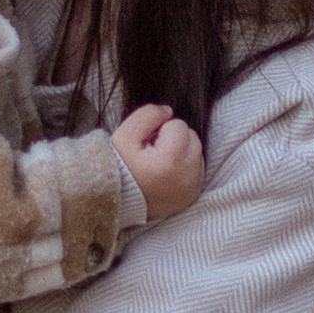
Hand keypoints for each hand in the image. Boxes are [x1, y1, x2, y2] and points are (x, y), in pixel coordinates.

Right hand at [112, 103, 204, 219]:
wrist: (116, 200)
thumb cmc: (119, 167)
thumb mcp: (123, 135)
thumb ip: (147, 115)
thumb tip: (168, 111)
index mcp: (171, 160)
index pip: (179, 125)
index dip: (160, 130)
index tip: (147, 146)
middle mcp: (187, 176)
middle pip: (192, 138)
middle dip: (175, 140)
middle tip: (153, 154)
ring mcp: (192, 188)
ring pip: (196, 153)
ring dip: (181, 153)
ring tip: (160, 164)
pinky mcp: (192, 196)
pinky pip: (197, 170)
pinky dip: (185, 168)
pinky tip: (167, 174)